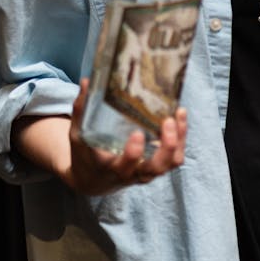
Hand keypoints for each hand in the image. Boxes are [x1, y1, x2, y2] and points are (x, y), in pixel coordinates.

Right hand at [67, 78, 187, 194]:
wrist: (93, 179)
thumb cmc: (85, 153)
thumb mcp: (78, 134)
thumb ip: (82, 110)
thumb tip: (87, 81)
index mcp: (109, 167)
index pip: (124, 165)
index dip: (133, 154)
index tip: (137, 134)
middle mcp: (131, 173)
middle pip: (155, 168)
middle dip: (166, 147)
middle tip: (167, 122)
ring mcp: (146, 171)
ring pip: (169, 163)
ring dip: (178, 141)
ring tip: (178, 114)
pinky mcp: (157, 167)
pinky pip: (175, 158)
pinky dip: (182, 140)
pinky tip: (180, 117)